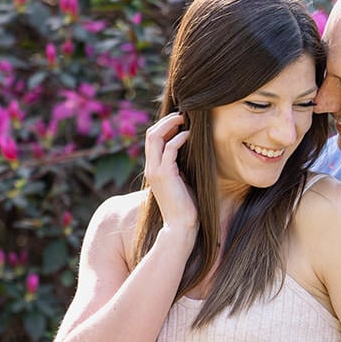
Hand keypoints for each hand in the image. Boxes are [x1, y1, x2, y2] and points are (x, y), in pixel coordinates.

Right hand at [143, 113, 195, 231]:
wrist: (180, 226)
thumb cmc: (185, 205)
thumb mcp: (181, 179)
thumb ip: (179, 165)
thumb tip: (189, 149)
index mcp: (153, 168)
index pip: (151, 139)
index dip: (164, 126)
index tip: (180, 121)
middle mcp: (151, 167)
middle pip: (150, 134)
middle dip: (166, 121)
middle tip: (183, 115)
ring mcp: (156, 170)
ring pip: (155, 137)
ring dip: (171, 124)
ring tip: (185, 120)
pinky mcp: (165, 174)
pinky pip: (169, 149)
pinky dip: (179, 138)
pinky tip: (190, 136)